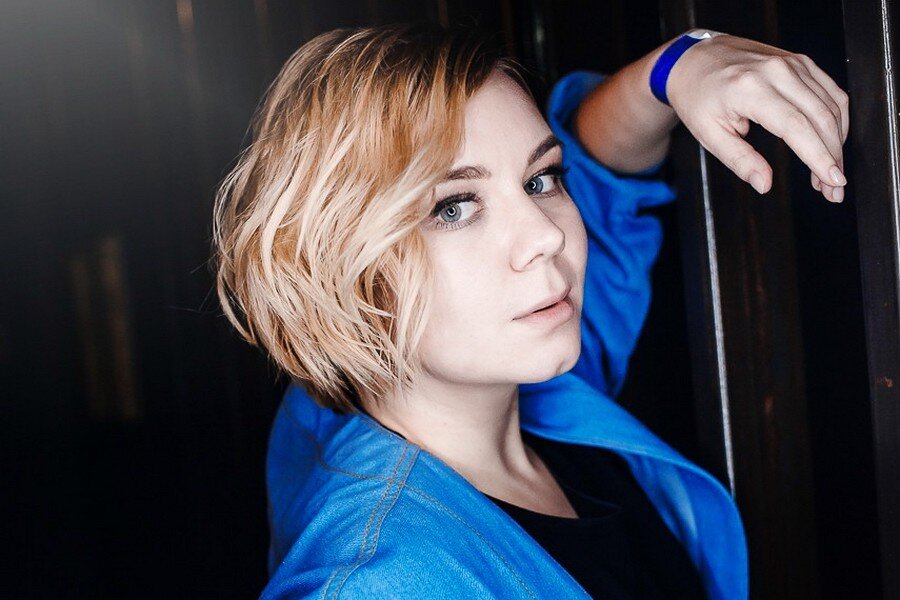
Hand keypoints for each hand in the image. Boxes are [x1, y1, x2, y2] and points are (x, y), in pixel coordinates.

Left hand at [666, 33, 848, 201]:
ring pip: (832, 105)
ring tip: (829, 172)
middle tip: (834, 188)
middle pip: (821, 117)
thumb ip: (739, 160)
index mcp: (751, 89)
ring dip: (837, 142)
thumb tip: (764, 184)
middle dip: (833, 156)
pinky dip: (837, 120)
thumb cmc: (698, 96)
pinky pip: (831, 91)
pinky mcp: (801, 62)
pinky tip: (831, 143)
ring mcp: (792, 63)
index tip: (832, 180)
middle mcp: (777, 71)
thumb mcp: (708, 134)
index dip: (818, 156)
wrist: (695, 59)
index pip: (796, 126)